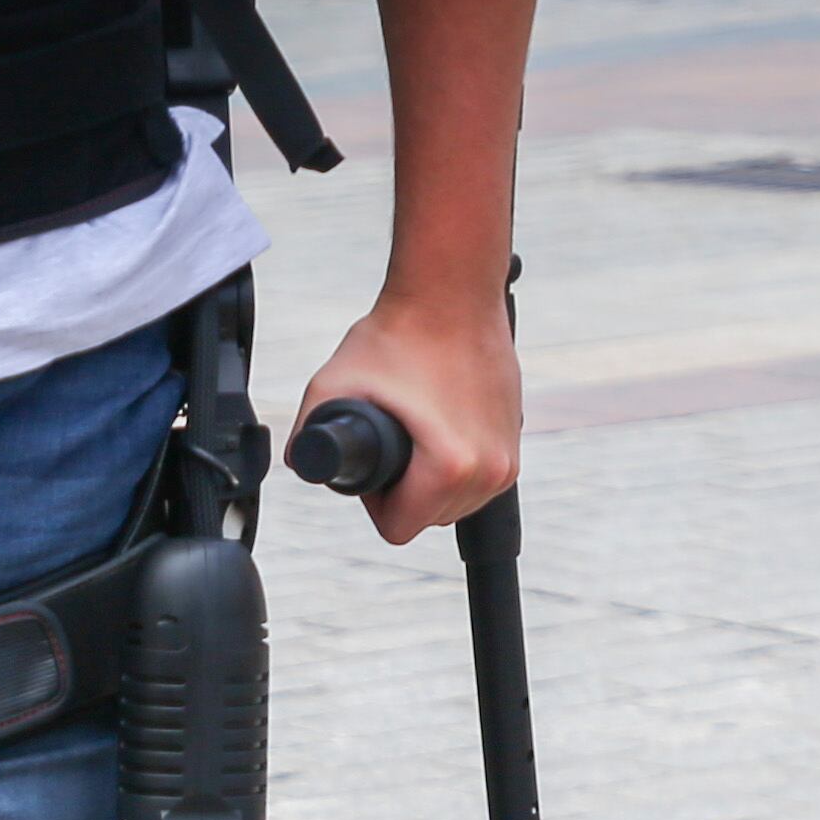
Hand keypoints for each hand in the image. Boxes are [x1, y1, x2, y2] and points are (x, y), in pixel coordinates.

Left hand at [297, 290, 523, 544]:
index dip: (373, 500)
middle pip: (428, 519)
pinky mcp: (516, 441)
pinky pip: (477, 479)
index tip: (373, 459)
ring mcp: (508, 458)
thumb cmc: (399, 333)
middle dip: (404, 492)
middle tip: (393, 439)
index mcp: (450, 468)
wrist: (452, 292)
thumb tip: (302, 464)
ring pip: (455, 504)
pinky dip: (456, 465)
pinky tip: (439, 427)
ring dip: (430, 482)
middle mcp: (489, 470)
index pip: (398, 528)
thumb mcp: (332, 385)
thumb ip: (306, 433)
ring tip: (417, 429)